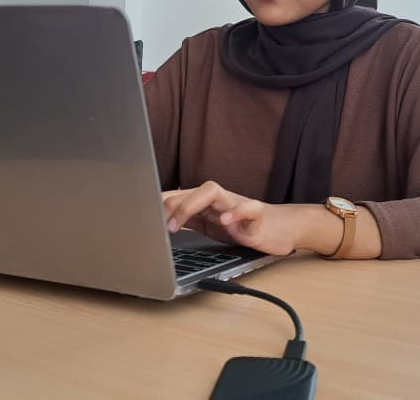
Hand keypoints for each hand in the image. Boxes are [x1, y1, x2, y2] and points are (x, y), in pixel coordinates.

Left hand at [162, 181, 295, 255]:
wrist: (278, 229)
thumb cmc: (240, 225)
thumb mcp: (207, 224)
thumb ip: (186, 219)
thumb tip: (157, 222)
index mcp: (205, 202)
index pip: (177, 194)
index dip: (158, 205)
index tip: (141, 219)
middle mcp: (219, 199)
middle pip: (190, 190)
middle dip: (170, 206)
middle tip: (156, 227)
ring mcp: (236, 204)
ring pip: (212, 191)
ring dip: (190, 205)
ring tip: (177, 225)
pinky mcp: (257, 216)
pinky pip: (249, 208)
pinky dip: (237, 212)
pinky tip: (225, 221)